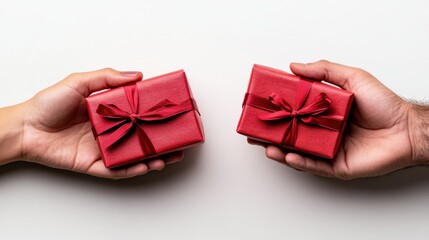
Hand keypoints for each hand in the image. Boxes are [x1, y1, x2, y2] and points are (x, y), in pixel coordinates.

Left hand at [2, 68, 182, 178]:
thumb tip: (136, 75)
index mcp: (108, 112)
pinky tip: (146, 166)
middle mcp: (109, 131)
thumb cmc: (48, 104)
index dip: (154, 115)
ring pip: (134, 156)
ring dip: (152, 158)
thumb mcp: (78, 82)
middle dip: (160, 141)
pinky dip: (133, 169)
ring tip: (168, 157)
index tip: (169, 113)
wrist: (25, 128)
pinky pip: (117, 170)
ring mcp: (104, 149)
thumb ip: (107, 77)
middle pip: (141, 137)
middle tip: (177, 140)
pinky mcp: (94, 165)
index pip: (138, 114)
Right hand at [249, 60, 428, 178]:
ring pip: (298, 152)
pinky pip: (314, 165)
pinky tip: (287, 156)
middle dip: (271, 134)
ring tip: (265, 145)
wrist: (406, 129)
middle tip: (255, 131)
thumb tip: (295, 66)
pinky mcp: (337, 166)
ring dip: (279, 150)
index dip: (278, 111)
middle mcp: (323, 132)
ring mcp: (328, 151)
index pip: (294, 112)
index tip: (262, 107)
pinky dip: (299, 162)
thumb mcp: (352, 78)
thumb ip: (323, 70)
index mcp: (323, 113)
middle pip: (291, 134)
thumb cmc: (383, 104)